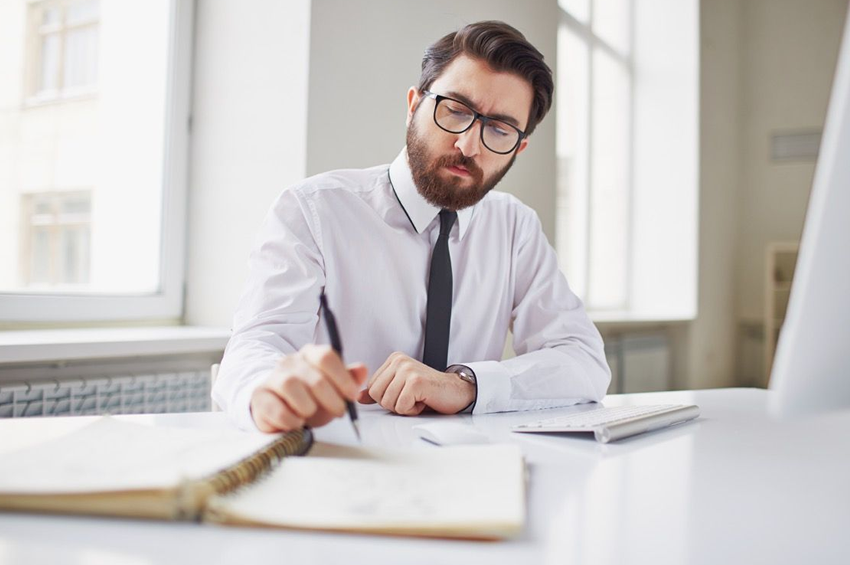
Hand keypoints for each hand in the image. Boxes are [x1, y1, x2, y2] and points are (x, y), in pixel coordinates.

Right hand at [250, 344, 367, 431]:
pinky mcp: (260, 396)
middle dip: (331, 398)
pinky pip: (275, 407)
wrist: (277, 406)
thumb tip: (362, 369)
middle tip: (339, 412)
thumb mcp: (333, 389)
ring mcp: (273, 378)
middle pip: (314, 376)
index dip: (342, 377)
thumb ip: (349, 379)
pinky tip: (297, 422)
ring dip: (307, 406)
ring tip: (311, 415)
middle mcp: (290, 362)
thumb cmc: (310, 397)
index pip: (326, 356)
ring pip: (290, 386)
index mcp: (310, 354)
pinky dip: (290, 419)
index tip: (352, 396)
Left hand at [357, 352, 474, 415]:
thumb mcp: (401, 389)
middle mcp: (399, 361)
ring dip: (404, 408)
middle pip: (376, 395)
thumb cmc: (430, 391)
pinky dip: (413, 411)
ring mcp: (408, 370)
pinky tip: (423, 401)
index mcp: (394, 359)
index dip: (387, 398)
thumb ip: (381, 391)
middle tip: (411, 398)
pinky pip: (401, 407)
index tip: (404, 393)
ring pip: (387, 402)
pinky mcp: (416, 382)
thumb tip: (359, 397)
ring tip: (418, 399)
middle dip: (393, 403)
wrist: (456, 391)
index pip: (372, 387)